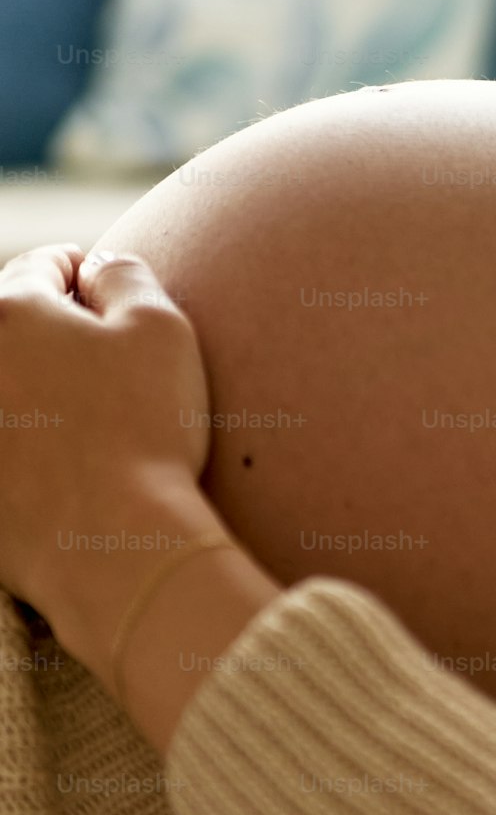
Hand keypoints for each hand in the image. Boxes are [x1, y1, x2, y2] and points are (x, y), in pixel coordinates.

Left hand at [0, 244, 212, 621]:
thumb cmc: (145, 430)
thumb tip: (99, 268)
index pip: (45, 267)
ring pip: (8, 385)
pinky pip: (6, 444)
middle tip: (108, 364)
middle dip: (56, 333)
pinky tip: (69, 464)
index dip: (88, 277)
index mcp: (7, 310)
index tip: (113, 301)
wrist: (115, 547)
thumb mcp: (161, 326)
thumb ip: (126, 274)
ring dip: (38, 387)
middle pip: (14, 325)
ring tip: (91, 418)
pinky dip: (26, 443)